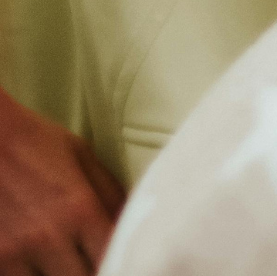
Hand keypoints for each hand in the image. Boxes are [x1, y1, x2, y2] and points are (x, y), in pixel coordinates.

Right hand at [0, 91, 121, 275]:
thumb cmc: (32, 142)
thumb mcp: (81, 157)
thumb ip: (110, 196)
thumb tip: (135, 226)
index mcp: (80, 210)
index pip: (113, 259)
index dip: (122, 264)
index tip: (124, 262)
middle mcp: (47, 236)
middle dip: (92, 272)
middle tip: (91, 262)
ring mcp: (13, 252)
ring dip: (57, 275)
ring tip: (64, 261)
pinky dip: (29, 275)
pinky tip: (38, 263)